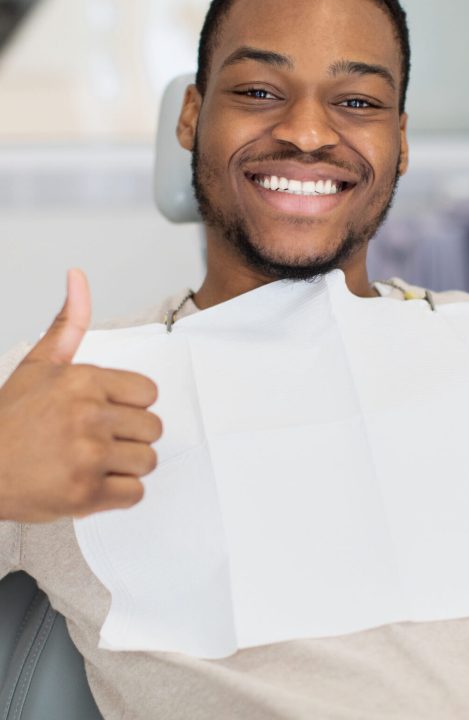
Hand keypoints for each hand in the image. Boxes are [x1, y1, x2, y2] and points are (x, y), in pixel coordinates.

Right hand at [0, 269, 160, 522]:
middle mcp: (89, 416)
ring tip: (94, 463)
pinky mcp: (86, 494)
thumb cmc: (9, 420)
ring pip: (147, 461)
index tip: (108, 413)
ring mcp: (88, 457)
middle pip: (153, 428)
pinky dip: (118, 495)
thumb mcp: (38, 364)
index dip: (131, 406)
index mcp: (83, 381)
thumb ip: (69, 323)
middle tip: (97, 441)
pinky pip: (135, 495)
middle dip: (129, 437)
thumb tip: (78, 276)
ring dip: (125, 466)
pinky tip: (92, 484)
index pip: (149, 394)